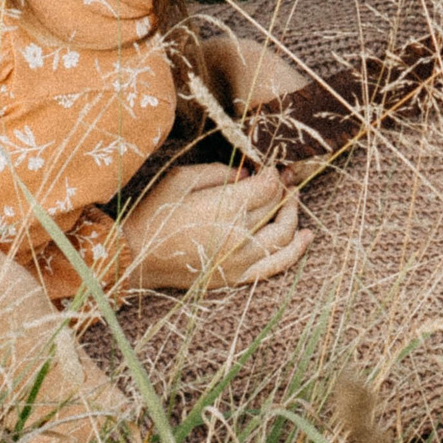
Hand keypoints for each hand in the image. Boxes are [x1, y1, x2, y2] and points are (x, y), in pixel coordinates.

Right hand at [122, 164, 311, 291]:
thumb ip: (219, 172)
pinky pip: (277, 265)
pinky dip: (296, 251)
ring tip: (294, 199)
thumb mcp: (181, 179)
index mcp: (226, 207)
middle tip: (286, 177)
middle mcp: (240, 234)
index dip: (274, 172)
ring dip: (293, 214)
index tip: (271, 165)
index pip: (268, 186)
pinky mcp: (237, 277)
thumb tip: (249, 173)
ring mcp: (241, 260)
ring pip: (284, 234)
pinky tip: (307, 236)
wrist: (135, 257)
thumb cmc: (154, 213)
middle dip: (285, 188)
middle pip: (277, 206)